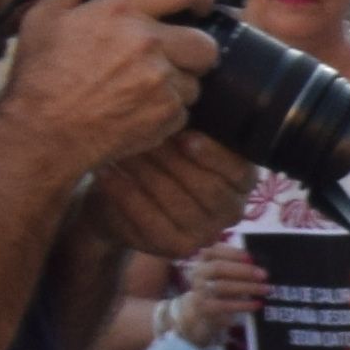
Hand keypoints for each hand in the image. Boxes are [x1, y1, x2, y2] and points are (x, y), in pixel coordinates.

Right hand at [0, 0, 220, 178]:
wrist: (40, 133)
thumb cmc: (39, 74)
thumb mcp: (45, 16)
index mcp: (122, 13)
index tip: (197, 4)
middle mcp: (148, 45)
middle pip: (205, 42)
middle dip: (194, 48)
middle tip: (172, 54)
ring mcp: (161, 83)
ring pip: (195, 80)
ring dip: (178, 82)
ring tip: (143, 85)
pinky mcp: (166, 116)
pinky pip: (184, 110)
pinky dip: (167, 110)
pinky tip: (137, 108)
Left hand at [98, 132, 256, 257]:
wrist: (122, 202)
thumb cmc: (158, 162)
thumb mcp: (181, 143)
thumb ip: (191, 129)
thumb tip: (185, 101)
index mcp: (242, 184)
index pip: (238, 171)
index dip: (213, 154)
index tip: (185, 135)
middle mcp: (231, 213)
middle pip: (206, 187)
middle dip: (172, 159)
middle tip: (142, 135)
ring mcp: (205, 234)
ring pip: (175, 200)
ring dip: (145, 171)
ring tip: (121, 148)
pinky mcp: (176, 248)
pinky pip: (148, 218)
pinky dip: (125, 193)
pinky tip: (107, 172)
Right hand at [176, 240, 267, 336]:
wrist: (203, 310)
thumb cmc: (223, 285)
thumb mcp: (230, 272)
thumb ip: (241, 264)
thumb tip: (265, 263)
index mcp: (207, 258)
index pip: (215, 250)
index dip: (233, 253)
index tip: (252, 257)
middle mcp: (200, 272)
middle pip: (219, 268)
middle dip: (244, 270)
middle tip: (265, 275)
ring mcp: (200, 290)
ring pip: (222, 286)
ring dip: (247, 287)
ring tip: (267, 289)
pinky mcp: (204, 307)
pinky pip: (223, 305)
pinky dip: (242, 305)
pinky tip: (257, 304)